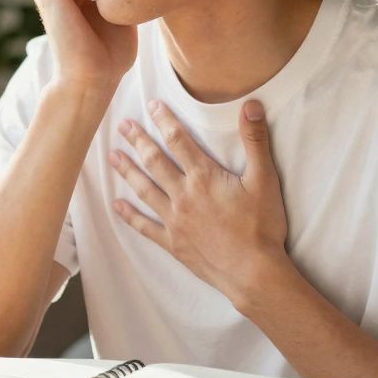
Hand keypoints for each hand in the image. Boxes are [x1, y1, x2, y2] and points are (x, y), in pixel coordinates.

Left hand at [109, 98, 289, 305]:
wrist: (253, 273)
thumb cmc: (262, 227)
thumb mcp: (265, 179)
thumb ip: (256, 140)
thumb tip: (252, 105)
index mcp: (204, 177)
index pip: (179, 141)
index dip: (164, 121)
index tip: (151, 106)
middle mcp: (183, 195)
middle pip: (155, 162)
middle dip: (138, 141)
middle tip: (123, 126)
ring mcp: (175, 220)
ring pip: (145, 190)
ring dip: (128, 172)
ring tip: (112, 157)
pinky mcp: (173, 243)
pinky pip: (145, 227)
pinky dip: (130, 216)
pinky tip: (116, 206)